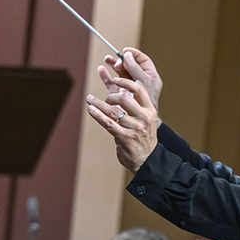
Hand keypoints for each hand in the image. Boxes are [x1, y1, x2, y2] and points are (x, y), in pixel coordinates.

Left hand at [88, 50, 161, 173]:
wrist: (147, 160)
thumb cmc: (143, 139)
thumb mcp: (145, 121)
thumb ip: (134, 107)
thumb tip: (119, 91)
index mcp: (150, 111)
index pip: (139, 90)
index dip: (125, 82)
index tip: (115, 79)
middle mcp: (143, 118)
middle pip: (124, 98)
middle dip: (110, 96)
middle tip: (103, 99)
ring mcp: (134, 128)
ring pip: (113, 111)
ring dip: (98, 104)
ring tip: (89, 99)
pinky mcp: (124, 137)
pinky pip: (107, 123)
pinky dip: (97, 115)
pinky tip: (91, 110)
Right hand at [104, 47, 163, 110]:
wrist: (141, 126)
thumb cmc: (147, 105)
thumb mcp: (143, 83)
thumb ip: (135, 69)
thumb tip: (127, 55)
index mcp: (151, 78)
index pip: (143, 61)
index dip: (135, 54)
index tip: (125, 51)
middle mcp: (140, 82)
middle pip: (130, 66)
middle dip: (121, 60)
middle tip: (115, 60)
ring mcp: (130, 89)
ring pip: (120, 73)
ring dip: (113, 66)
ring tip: (106, 60)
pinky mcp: (120, 96)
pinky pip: (112, 84)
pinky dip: (106, 77)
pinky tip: (101, 70)